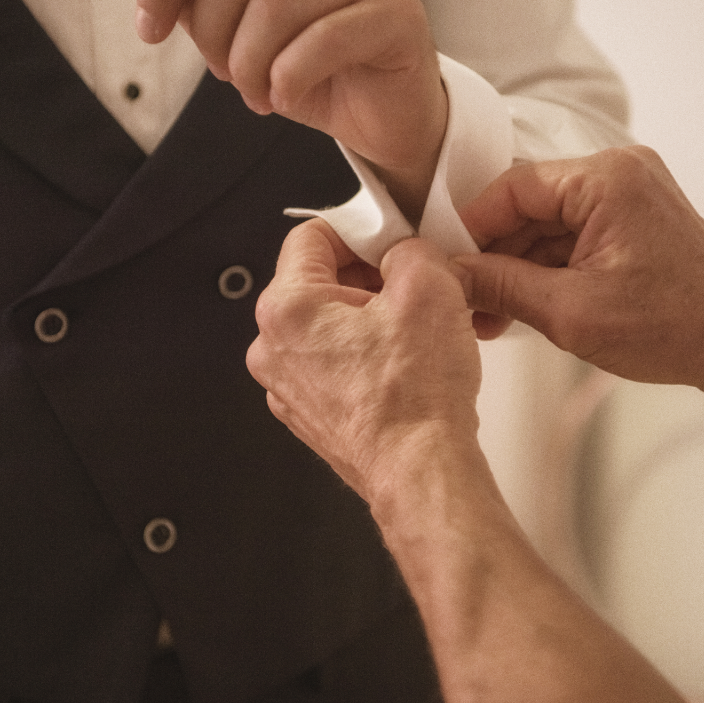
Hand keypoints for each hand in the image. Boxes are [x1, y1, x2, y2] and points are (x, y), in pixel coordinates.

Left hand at [102, 0, 446, 216]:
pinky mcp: (400, 15)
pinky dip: (287, 82)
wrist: (379, 113)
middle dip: (213, 34)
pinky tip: (286, 97)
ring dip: (249, 68)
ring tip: (255, 93)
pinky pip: (320, 43)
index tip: (151, 32)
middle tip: (224, 74)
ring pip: (275, 8)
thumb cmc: (304, 60)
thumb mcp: (226, 20)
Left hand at [246, 219, 481, 502]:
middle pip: (319, 284)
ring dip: (372, 319)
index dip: (359, 230)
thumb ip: (411, 249)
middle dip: (370, 278)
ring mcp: (289, 388)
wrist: (421, 472)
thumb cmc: (414, 398)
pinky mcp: (313, 416)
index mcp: (286, 308)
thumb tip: (406, 252)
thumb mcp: (430, 287)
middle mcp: (274, 349)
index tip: (390, 238)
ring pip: (331, 327)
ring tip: (417, 332)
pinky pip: (337, 367)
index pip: (312, 237)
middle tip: (415, 287)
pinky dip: (368, 358)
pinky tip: (406, 366)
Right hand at [455, 146, 703, 390]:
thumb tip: (451, 274)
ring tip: (491, 315)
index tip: (448, 262)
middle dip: (495, 255)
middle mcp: (621, 173)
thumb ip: (500, 285)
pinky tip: (522, 305)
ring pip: (549, 224)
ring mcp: (631, 195)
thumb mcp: (568, 311)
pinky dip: (548, 268)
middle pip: (530, 205)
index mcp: (607, 179)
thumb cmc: (673, 327)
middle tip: (466, 298)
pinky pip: (574, 234)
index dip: (473, 228)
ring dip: (519, 267)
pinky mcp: (635, 221)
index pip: (513, 188)